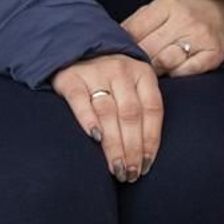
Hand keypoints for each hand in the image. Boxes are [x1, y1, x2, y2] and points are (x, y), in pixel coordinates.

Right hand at [51, 53, 163, 182]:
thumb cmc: (109, 78)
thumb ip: (141, 108)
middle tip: (130, 174)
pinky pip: (80, 102)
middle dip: (132, 148)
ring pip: (108, 112)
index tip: (146, 165)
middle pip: (131, 115)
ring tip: (115, 168)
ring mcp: (96, 72)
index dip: (151, 139)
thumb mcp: (132, 85)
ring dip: (113, 144)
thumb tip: (147, 153)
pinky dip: (88, 120)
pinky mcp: (71, 78)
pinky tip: (94, 139)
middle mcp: (122, 71)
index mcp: (142, 74)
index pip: (152, 110)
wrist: (75, 49)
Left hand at [121, 0, 223, 77]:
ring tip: (152, 72)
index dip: (123, 48)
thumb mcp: (160, 10)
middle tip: (132, 70)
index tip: (120, 57)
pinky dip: (176, 75)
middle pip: (146, 50)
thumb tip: (108, 45)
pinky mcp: (214, 54)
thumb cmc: (185, 16)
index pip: (132, 31)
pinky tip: (173, 73)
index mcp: (167, 5)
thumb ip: (136, 24)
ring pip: (163, 63)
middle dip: (137, 62)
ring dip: (155, 71)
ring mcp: (201, 37)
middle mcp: (185, 19)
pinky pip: (185, 72)